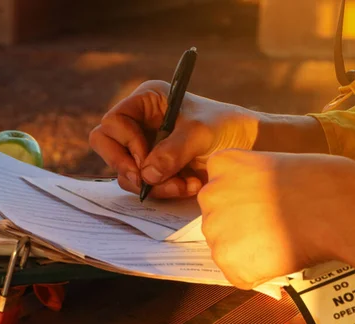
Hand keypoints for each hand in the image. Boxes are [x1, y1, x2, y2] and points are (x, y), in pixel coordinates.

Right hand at [89, 80, 258, 198]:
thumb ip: (172, 151)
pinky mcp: (153, 169)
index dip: (125, 142)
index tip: (146, 159)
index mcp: (146, 101)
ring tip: (186, 185)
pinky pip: (143, 185)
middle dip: (125, 166)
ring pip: (125, 171)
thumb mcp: (200, 133)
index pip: (113, 122)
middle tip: (144, 182)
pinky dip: (164, 190)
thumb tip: (146, 175)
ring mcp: (144, 147)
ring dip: (153, 184)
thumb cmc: (226, 127)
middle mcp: (139, 123)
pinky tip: (190, 186)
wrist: (249, 147)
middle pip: (105, 145)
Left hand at [198, 150, 354, 288]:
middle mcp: (210, 194)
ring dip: (248, 251)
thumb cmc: (319, 183)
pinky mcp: (226, 258)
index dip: (244, 200)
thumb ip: (250, 183)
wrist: (334, 208)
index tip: (266, 202)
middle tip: (274, 226)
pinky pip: (238, 274)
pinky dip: (256, 274)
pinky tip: (279, 258)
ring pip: (226, 248)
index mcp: (222, 164)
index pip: (220, 188)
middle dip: (240, 227)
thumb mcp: (274, 164)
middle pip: (218, 219)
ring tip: (279, 241)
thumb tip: (251, 207)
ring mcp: (215, 227)